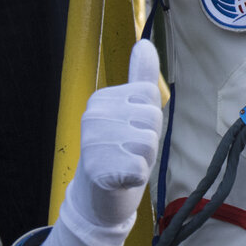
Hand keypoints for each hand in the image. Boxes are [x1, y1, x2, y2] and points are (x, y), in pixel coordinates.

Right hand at [29, 41, 164, 245]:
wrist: (96, 201)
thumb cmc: (118, 153)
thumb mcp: (131, 113)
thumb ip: (140, 79)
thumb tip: (145, 44)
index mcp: (101, 99)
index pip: (149, 97)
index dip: (149, 120)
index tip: (131, 133)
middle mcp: (93, 115)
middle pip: (151, 118)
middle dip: (149, 140)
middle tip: (128, 153)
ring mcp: (94, 142)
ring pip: (148, 143)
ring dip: (143, 159)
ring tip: (124, 165)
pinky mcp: (99, 171)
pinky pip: (139, 168)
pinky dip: (137, 177)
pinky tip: (122, 179)